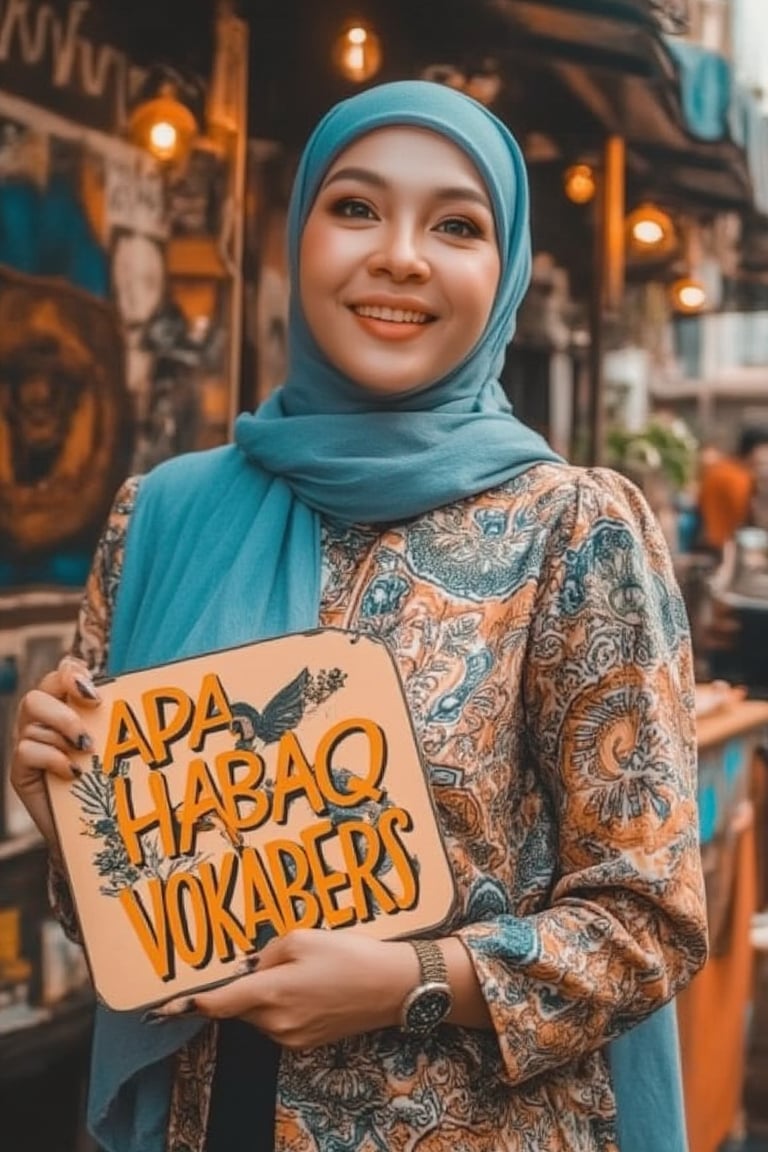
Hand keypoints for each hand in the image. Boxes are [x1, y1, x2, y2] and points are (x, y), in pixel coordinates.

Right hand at [10, 655, 100, 856]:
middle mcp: (41, 722)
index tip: (95, 690)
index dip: (71, 672)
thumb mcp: (116, 744)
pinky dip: (53, 757)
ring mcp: (28, 745)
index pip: (59, 675)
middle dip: (66, 700)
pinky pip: (26, 750)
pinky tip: (74, 772)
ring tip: (88, 748)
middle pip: (37, 694)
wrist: (93, 830)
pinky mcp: (20, 772)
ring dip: (64, 728)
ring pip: (31, 717)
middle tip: (94, 711)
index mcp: (64, 707)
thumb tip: (152, 689)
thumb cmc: (110, 780)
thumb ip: (119, 718)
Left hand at [149, 929, 418, 1048]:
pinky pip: (280, 1023)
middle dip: (247, 985)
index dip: (190, 1004)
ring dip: (267, 995)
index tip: (165, 1007)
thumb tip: (253, 969)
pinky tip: (313, 987)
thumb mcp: (304, 938)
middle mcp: (276, 1023)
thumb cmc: (350, 955)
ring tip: (304, 970)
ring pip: (260, 1014)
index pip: (220, 1003)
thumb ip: (268, 954)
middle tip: (276, 960)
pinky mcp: (307, 1043)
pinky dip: (284, 1006)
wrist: (393, 986)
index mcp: (272, 993)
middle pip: (241, 1006)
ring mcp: (292, 1037)